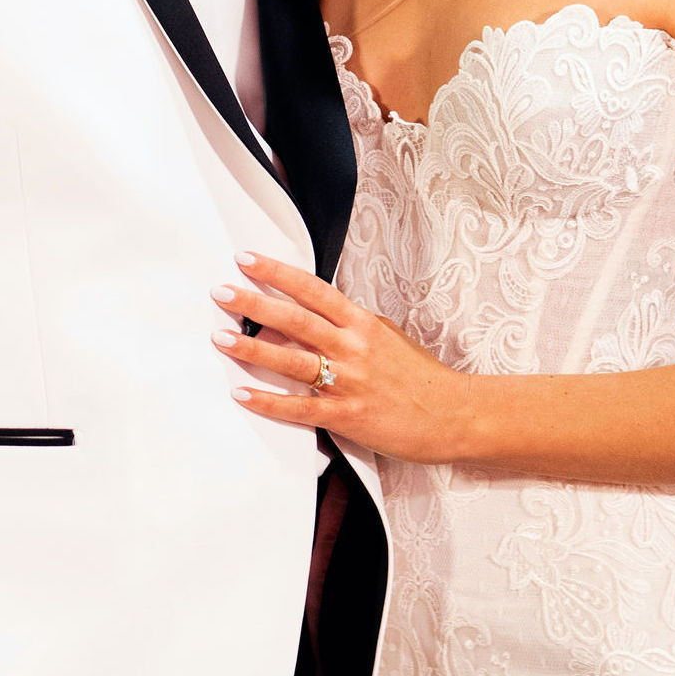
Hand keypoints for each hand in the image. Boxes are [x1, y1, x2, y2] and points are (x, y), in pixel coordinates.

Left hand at [211, 252, 474, 462]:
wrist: (454, 416)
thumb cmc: (422, 377)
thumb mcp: (389, 337)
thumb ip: (353, 325)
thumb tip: (319, 313)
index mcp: (363, 323)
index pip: (312, 290)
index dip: (277, 273)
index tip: (246, 259)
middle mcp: (353, 347)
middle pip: (295, 320)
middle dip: (254, 303)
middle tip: (220, 292)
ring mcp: (350, 381)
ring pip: (292, 361)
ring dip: (253, 349)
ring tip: (220, 339)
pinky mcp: (348, 416)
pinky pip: (301, 408)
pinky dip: (269, 402)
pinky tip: (243, 394)